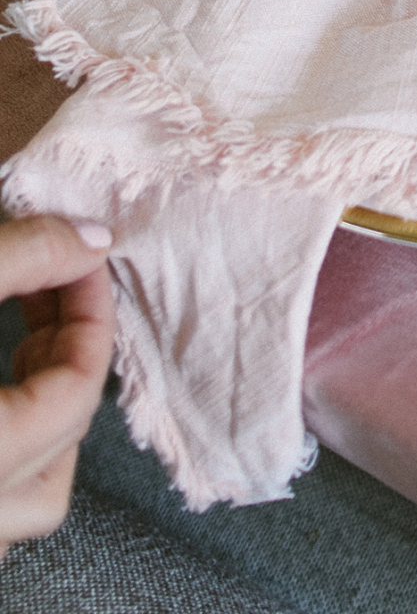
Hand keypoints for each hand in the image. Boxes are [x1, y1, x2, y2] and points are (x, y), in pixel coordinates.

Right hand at [0, 216, 115, 560]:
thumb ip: (22, 256)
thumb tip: (92, 239)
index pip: (72, 392)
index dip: (87, 313)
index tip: (80, 254)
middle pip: (59, 450)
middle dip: (68, 358)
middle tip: (53, 287)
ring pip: (29, 492)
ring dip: (40, 415)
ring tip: (26, 337)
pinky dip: (8, 441)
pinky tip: (0, 384)